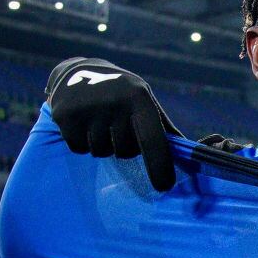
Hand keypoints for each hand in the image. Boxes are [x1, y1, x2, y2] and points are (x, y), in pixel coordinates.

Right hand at [45, 57, 181, 191]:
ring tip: (99, 123)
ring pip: (101, 152)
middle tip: (117, 126)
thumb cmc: (122, 95)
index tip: (165, 186)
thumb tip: (192, 160)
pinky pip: (79, 148)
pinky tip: (82, 123)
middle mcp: (114, 101)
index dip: (159, 164)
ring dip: (102, 145)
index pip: (152, 139)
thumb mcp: (145, 103)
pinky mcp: (65, 116)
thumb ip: (165, 130)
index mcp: (139, 97)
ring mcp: (88, 108)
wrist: (80, 71)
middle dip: (123, 147)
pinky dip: (81, 143)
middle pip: (125, 151)